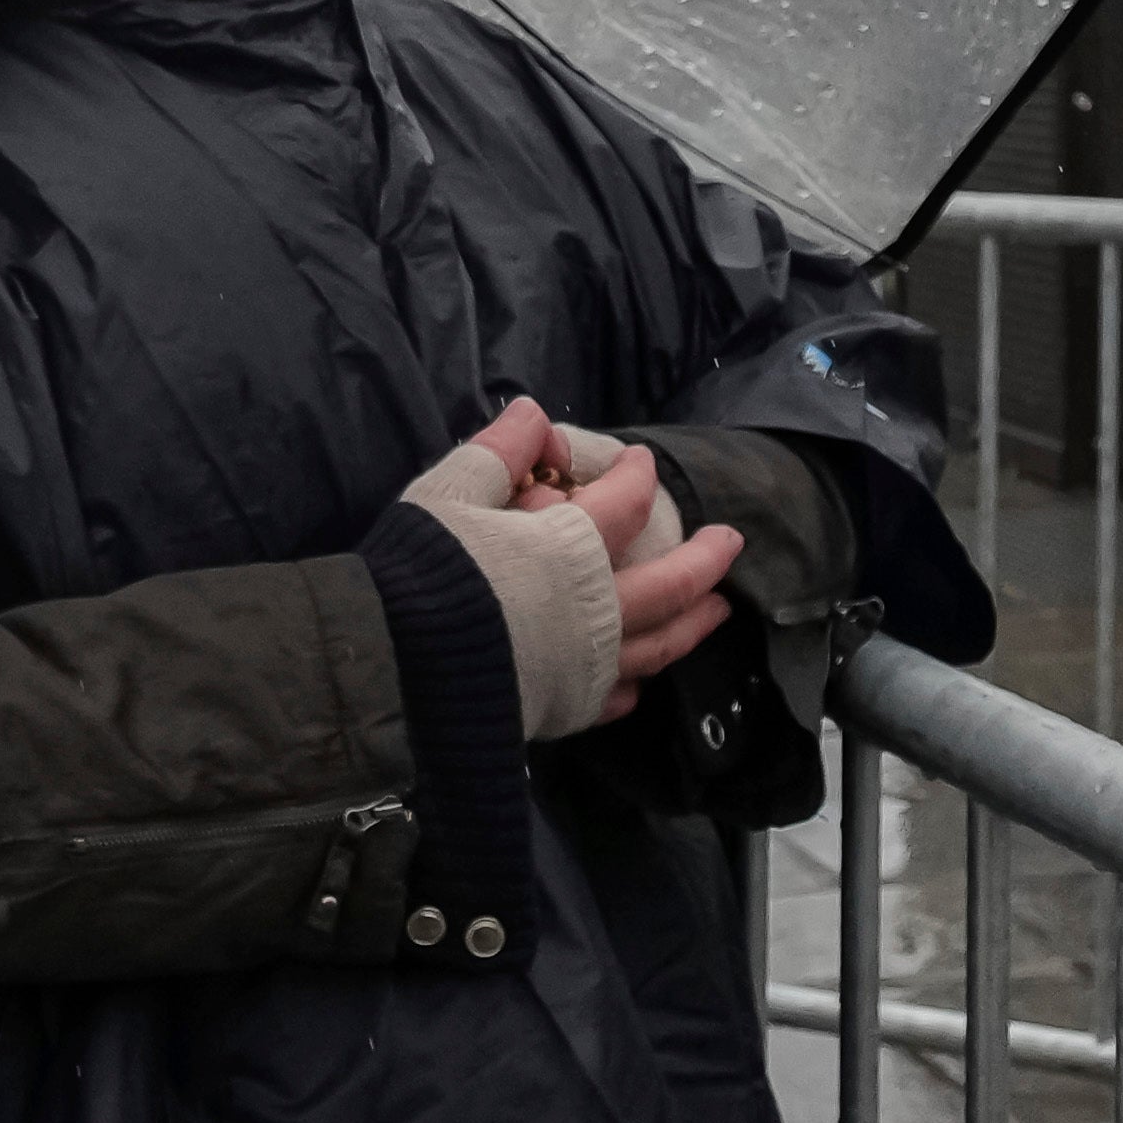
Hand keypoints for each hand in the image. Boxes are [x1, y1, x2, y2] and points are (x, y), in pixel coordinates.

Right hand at [402, 399, 742, 730]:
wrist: (392, 664)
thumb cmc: (423, 570)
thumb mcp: (450, 493)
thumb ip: (497, 452)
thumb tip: (532, 412)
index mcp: (571, 549)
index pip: (623, 503)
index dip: (637, 477)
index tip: (643, 463)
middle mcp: (594, 610)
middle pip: (667, 583)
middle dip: (702, 559)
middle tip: (731, 541)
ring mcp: (583, 666)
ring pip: (656, 645)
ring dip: (691, 624)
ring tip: (716, 610)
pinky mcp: (561, 710)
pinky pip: (611, 697)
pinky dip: (631, 683)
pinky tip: (637, 681)